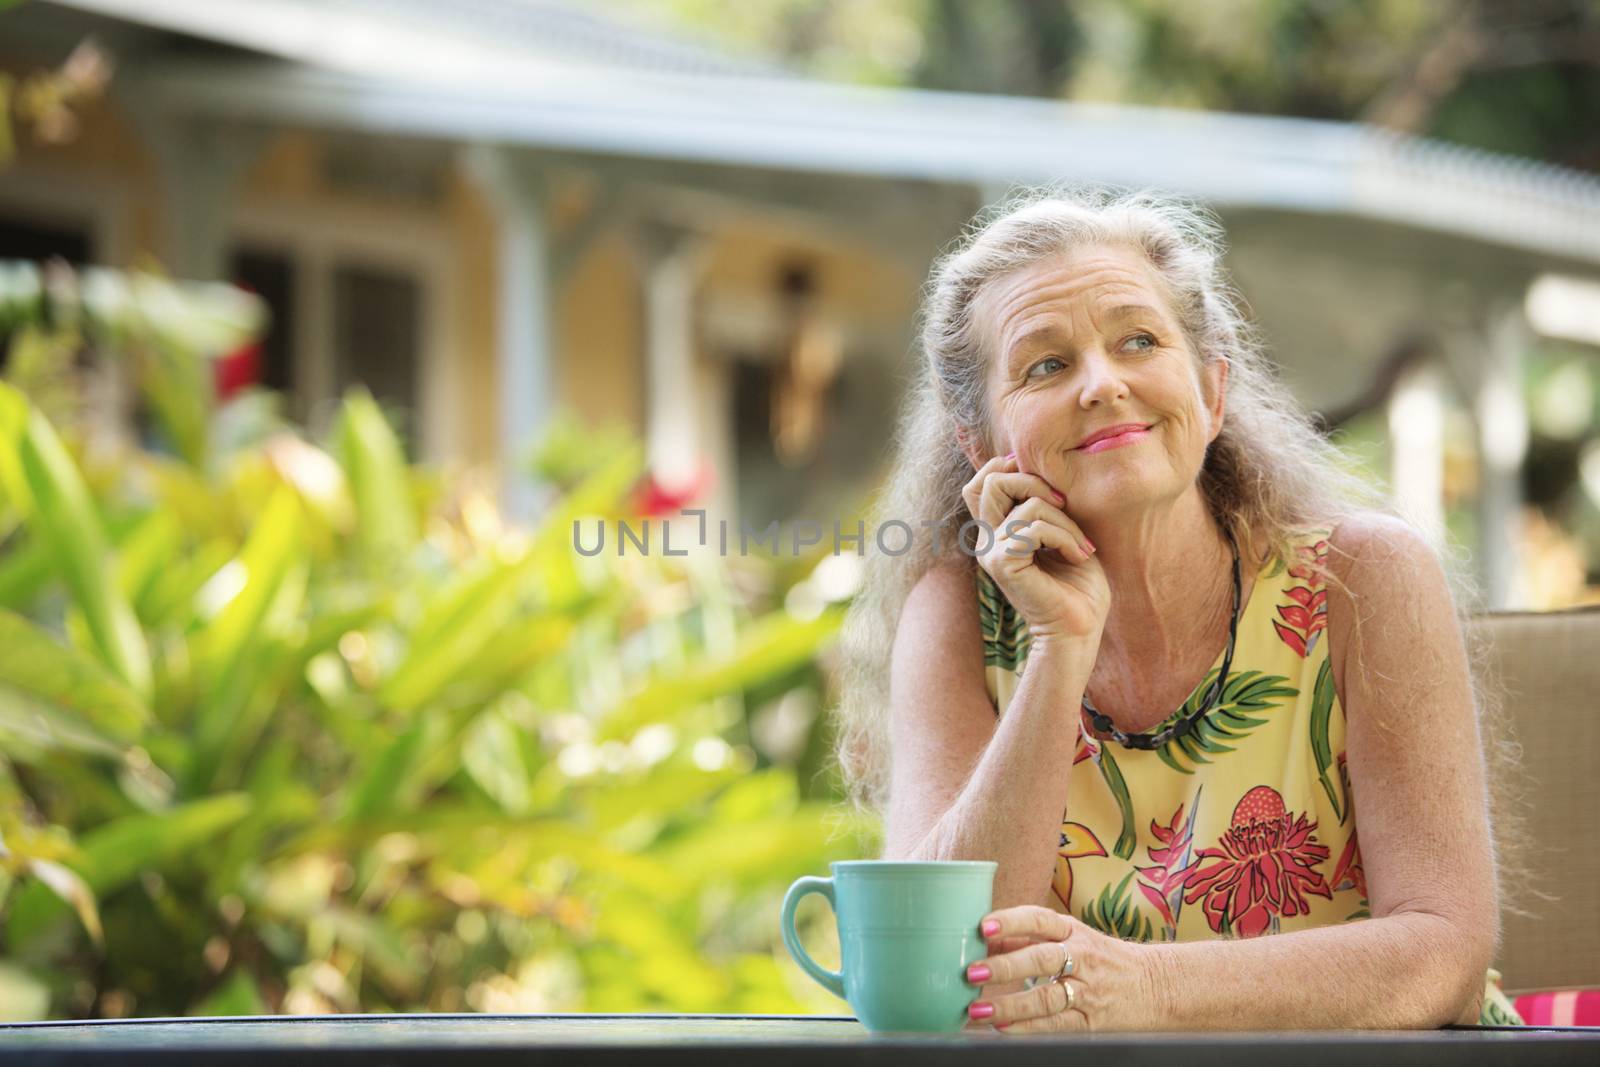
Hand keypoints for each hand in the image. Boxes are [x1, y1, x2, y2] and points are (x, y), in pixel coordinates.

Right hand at [960, 453, 1109, 646]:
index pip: (981, 482)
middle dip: (1034, 482)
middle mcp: (987, 540)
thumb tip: (1043, 468)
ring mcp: (991, 552)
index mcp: (997, 532)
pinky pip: (1034, 528)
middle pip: (990, 481)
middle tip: (1065, 506)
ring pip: (1025, 505)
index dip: (1009, 468)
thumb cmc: (1078, 585)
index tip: (1051, 489)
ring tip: (1080, 545)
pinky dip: (1064, 536)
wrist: (1079, 629)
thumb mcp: (1063, 531)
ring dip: (1064, 520)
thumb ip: (1045, 504)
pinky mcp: (1002, 563)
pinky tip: (1078, 555)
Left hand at [963, 904, 1157, 1032]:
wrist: (1157, 986)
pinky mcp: (1092, 1021)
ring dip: (1010, 1005)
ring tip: (979, 1010)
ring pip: (1047, 997)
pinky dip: (1028, 1027)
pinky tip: (1003, 1027)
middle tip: (973, 972)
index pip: (1040, 919)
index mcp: (1074, 931)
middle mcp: (1082, 957)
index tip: (983, 926)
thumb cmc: (1103, 959)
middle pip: (1042, 958)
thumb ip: (1030, 938)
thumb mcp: (1073, 938)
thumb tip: (985, 938)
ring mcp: (1088, 990)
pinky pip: (1056, 1024)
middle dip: (1006, 965)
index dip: (1012, 921)